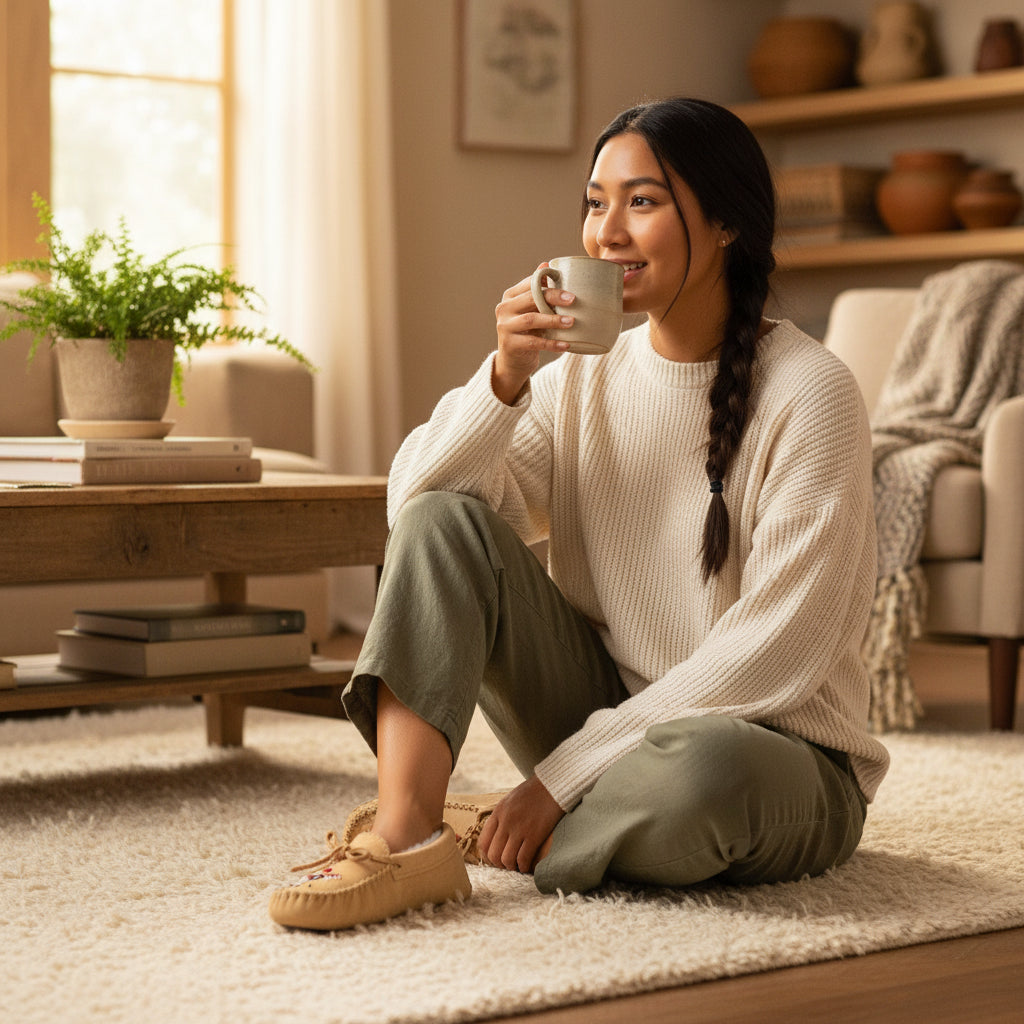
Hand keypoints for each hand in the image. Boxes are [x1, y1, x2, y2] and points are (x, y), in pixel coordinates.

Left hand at [477, 774, 564, 871]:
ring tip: (517, 866)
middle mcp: (506, 821)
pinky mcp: (535, 835)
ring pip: (507, 859)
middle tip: (507, 864)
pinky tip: (526, 866)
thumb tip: (497, 837)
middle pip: (493, 854)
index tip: (496, 858)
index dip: (488, 855)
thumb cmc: (533, 792)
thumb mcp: (510, 800)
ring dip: (511, 867)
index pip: (483, 842)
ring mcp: (520, 829)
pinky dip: (523, 866)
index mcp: (498, 812)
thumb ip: (501, 817)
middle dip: (499, 864)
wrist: (552, 786)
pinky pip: (523, 858)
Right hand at [492, 264, 574, 404]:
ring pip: (531, 320)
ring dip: (553, 320)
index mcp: (510, 296)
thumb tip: (546, 264)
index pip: (530, 284)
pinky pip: (534, 342)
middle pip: (530, 299)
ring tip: (571, 322)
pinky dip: (551, 344)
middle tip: (573, 300)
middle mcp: (504, 309)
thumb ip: (538, 291)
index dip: (549, 284)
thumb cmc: (527, 332)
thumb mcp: (532, 311)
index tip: (569, 288)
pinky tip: (566, 345)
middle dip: (553, 298)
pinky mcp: (510, 344)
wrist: (513, 361)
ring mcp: (504, 327)